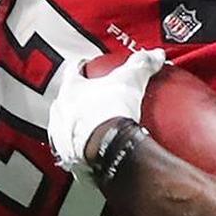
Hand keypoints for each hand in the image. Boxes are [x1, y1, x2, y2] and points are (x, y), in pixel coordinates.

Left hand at [48, 49, 164, 173]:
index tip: (88, 66)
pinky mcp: (69, 160)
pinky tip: (97, 153)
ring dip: (77, 127)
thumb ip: (142, 65)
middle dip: (77, 99)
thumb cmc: (109, 113)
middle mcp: (60, 112)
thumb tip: (155, 55)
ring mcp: (61, 137)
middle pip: (66, 100)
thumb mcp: (130, 81)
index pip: (73, 71)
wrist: (105, 150)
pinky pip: (74, 153)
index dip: (82, 67)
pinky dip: (83, 151)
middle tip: (94, 100)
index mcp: (70, 89)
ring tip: (94, 129)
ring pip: (66, 128)